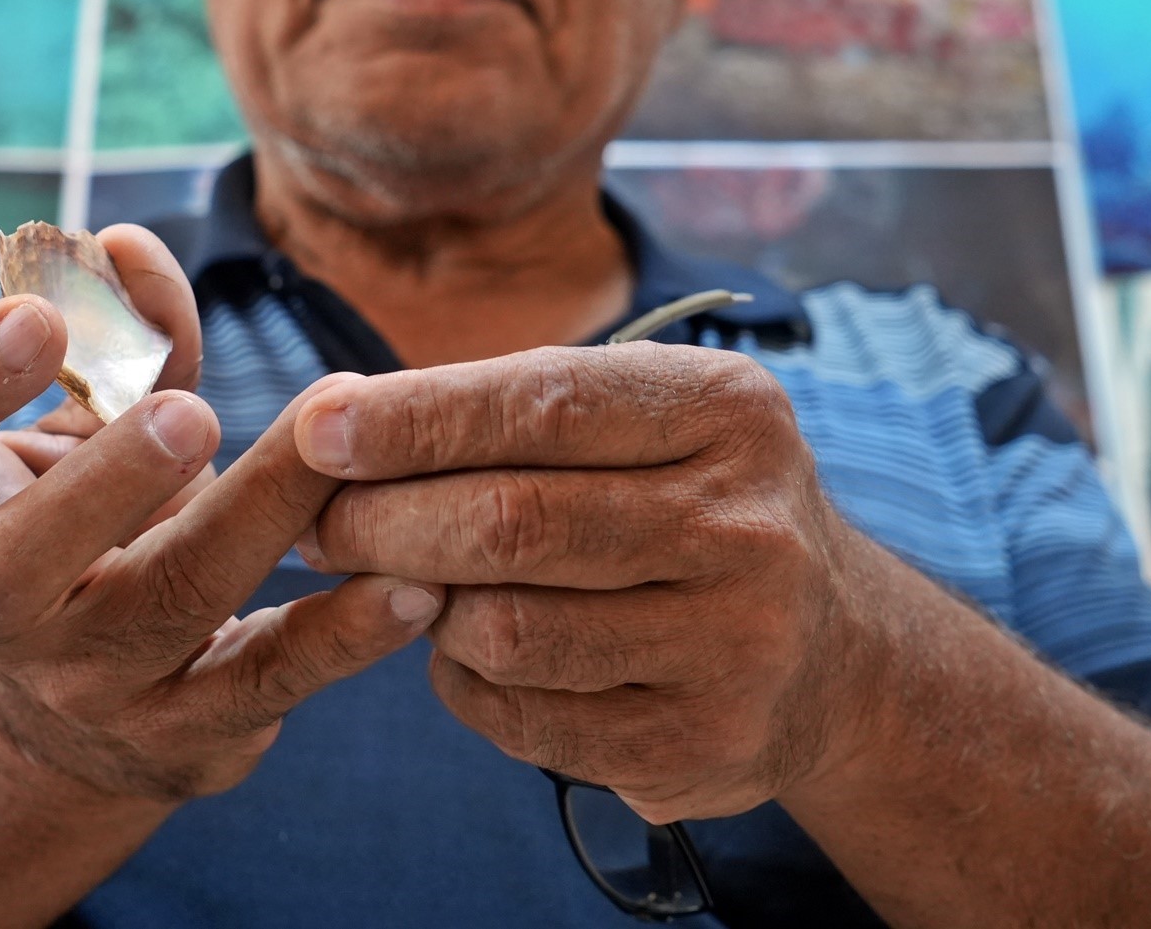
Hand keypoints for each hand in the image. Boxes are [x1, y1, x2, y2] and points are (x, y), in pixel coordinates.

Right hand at [0, 224, 443, 804]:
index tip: (34, 316)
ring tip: (337, 434)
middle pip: (18, 566)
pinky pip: (273, 679)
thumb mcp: (92, 427)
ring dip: (264, 511)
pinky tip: (415, 581)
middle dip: (105, 482)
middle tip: (188, 412)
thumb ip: (121, 333)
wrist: (96, 710)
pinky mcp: (192, 733)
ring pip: (173, 604)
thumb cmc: (96, 520)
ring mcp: (93, 683)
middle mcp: (3, 610)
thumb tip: (127, 244)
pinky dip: (349, 631)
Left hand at [292, 341, 869, 822]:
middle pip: (511, 523)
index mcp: (727, 412)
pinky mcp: (700, 745)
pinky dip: (465, 683)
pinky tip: (469, 652)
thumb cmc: (689, 504)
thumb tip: (335, 425)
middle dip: (383, 522)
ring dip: (421, 608)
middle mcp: (744, 527)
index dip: (414, 419)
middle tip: (319, 526)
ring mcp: (733, 646)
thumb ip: (514, 411)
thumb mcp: (645, 422)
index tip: (317, 427)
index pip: (541, 405)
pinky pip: (522, 719)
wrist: (833, 654)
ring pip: (504, 631)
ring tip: (408, 584)